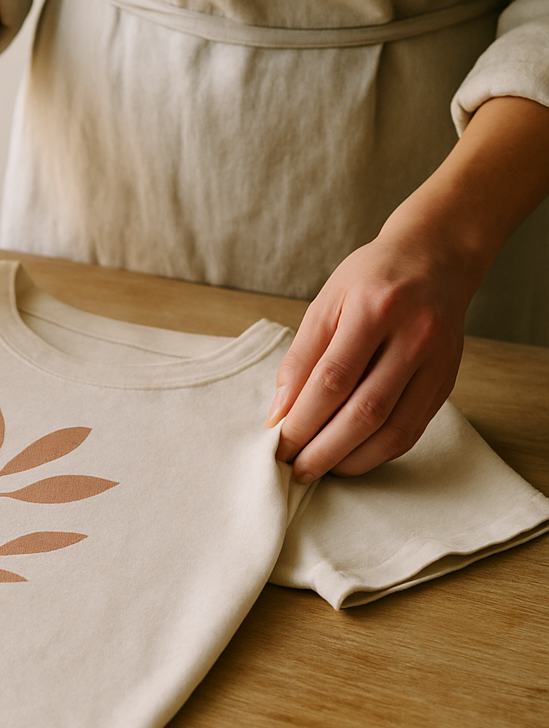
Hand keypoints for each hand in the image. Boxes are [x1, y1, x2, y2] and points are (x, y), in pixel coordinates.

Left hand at [265, 227, 469, 481]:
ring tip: (320, 469)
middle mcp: (415, 336)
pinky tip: (352, 457)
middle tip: (296, 469)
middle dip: (325, 449)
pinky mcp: (448, 381)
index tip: (279, 444)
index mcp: (376, 309)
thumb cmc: (370, 279)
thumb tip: (279, 413)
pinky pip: (413, 430)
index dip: (303, 420)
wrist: (435, 257)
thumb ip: (301, 358)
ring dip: (352, 459)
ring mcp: (438, 362)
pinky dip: (379, 451)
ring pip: (394, 429)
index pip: (333, 379)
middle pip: (365, 411)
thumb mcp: (326, 303)